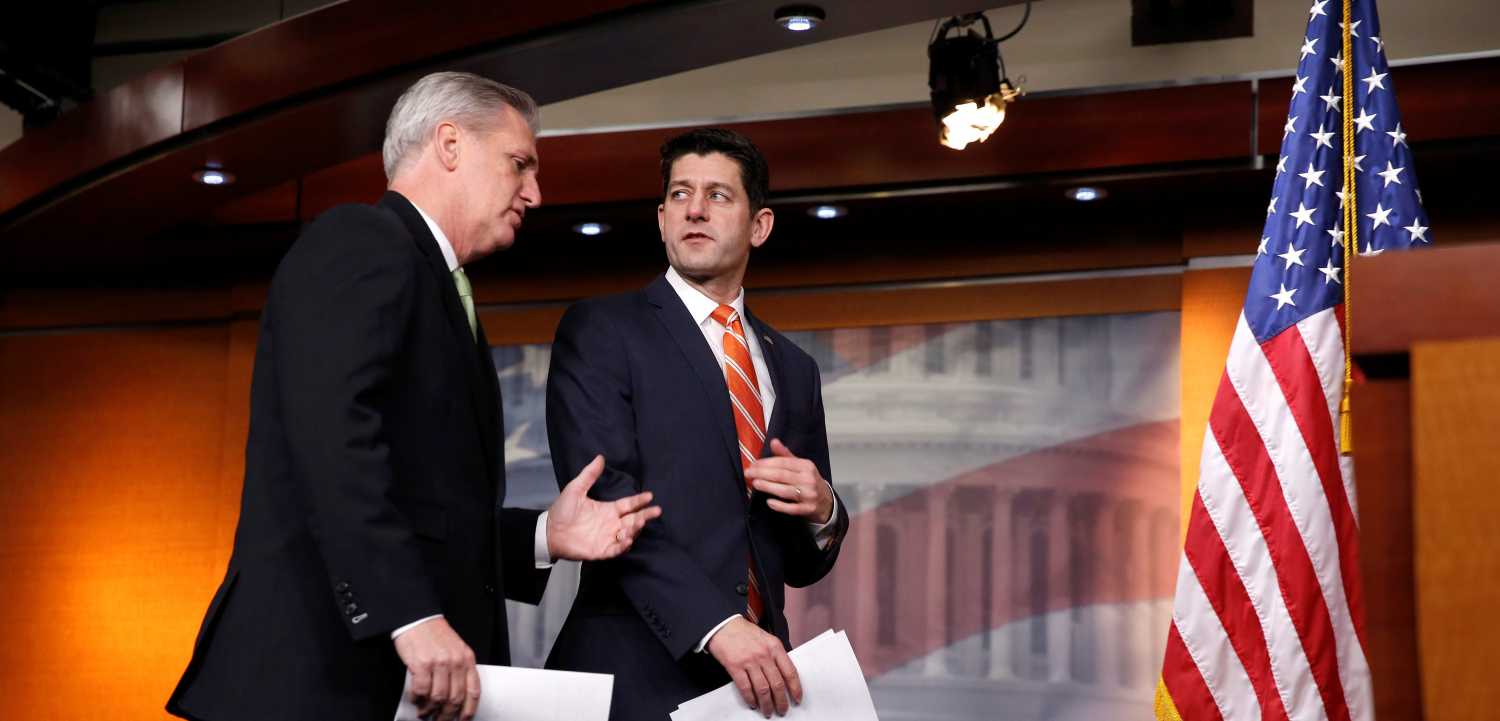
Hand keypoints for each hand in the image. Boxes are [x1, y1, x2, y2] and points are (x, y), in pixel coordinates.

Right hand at [393, 617, 478, 720]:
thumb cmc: (435, 635)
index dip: (469, 710)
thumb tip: (455, 698)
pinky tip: (416, 699)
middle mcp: (455, 662)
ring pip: (438, 697)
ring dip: (430, 709)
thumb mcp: (455, 649)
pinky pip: (421, 690)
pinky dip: (417, 699)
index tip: (464, 719)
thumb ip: (459, 670)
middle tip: (440, 720)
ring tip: (425, 712)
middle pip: (455, 698)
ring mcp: (439, 663)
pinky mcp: (421, 664)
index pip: (473, 691)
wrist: (418, 618)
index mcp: (467, 659)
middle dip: (447, 715)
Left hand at [547, 455, 662, 560]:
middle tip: (656, 511)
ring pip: (628, 534)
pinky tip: (627, 538)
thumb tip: (600, 457)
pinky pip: (616, 549)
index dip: (639, 501)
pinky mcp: (601, 550)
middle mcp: (610, 524)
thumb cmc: (562, 510)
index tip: (650, 495)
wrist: (549, 531)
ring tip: (636, 523)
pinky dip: (623, 546)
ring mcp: (607, 537)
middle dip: (645, 516)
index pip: (628, 505)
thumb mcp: (576, 489)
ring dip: (635, 529)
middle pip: (633, 520)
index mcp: (607, 510)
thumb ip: (589, 474)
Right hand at [707, 617, 803, 717]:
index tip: (797, 699)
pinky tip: (753, 703)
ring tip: (768, 712)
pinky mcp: (735, 666)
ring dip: (767, 704)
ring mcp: (749, 661)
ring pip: (763, 689)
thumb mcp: (767, 638)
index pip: (790, 672)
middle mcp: (764, 655)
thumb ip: (776, 655)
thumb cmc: (745, 632)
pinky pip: (745, 687)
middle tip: (782, 710)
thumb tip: (784, 676)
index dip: (795, 688)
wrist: (723, 625)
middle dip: (781, 701)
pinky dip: (750, 698)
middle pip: (777, 684)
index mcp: (775, 647)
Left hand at [746, 439, 832, 523]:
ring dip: (768, 487)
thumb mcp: (801, 466)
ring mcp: (809, 495)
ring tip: (755, 484)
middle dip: (763, 474)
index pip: (783, 462)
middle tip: (749, 473)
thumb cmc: (809, 481)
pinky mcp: (808, 509)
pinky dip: (780, 506)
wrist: (826, 501)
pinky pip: (791, 508)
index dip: (766, 463)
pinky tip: (769, 502)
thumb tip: (773, 441)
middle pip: (782, 476)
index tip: (753, 464)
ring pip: (785, 491)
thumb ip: (785, 455)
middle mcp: (808, 479)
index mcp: (806, 466)